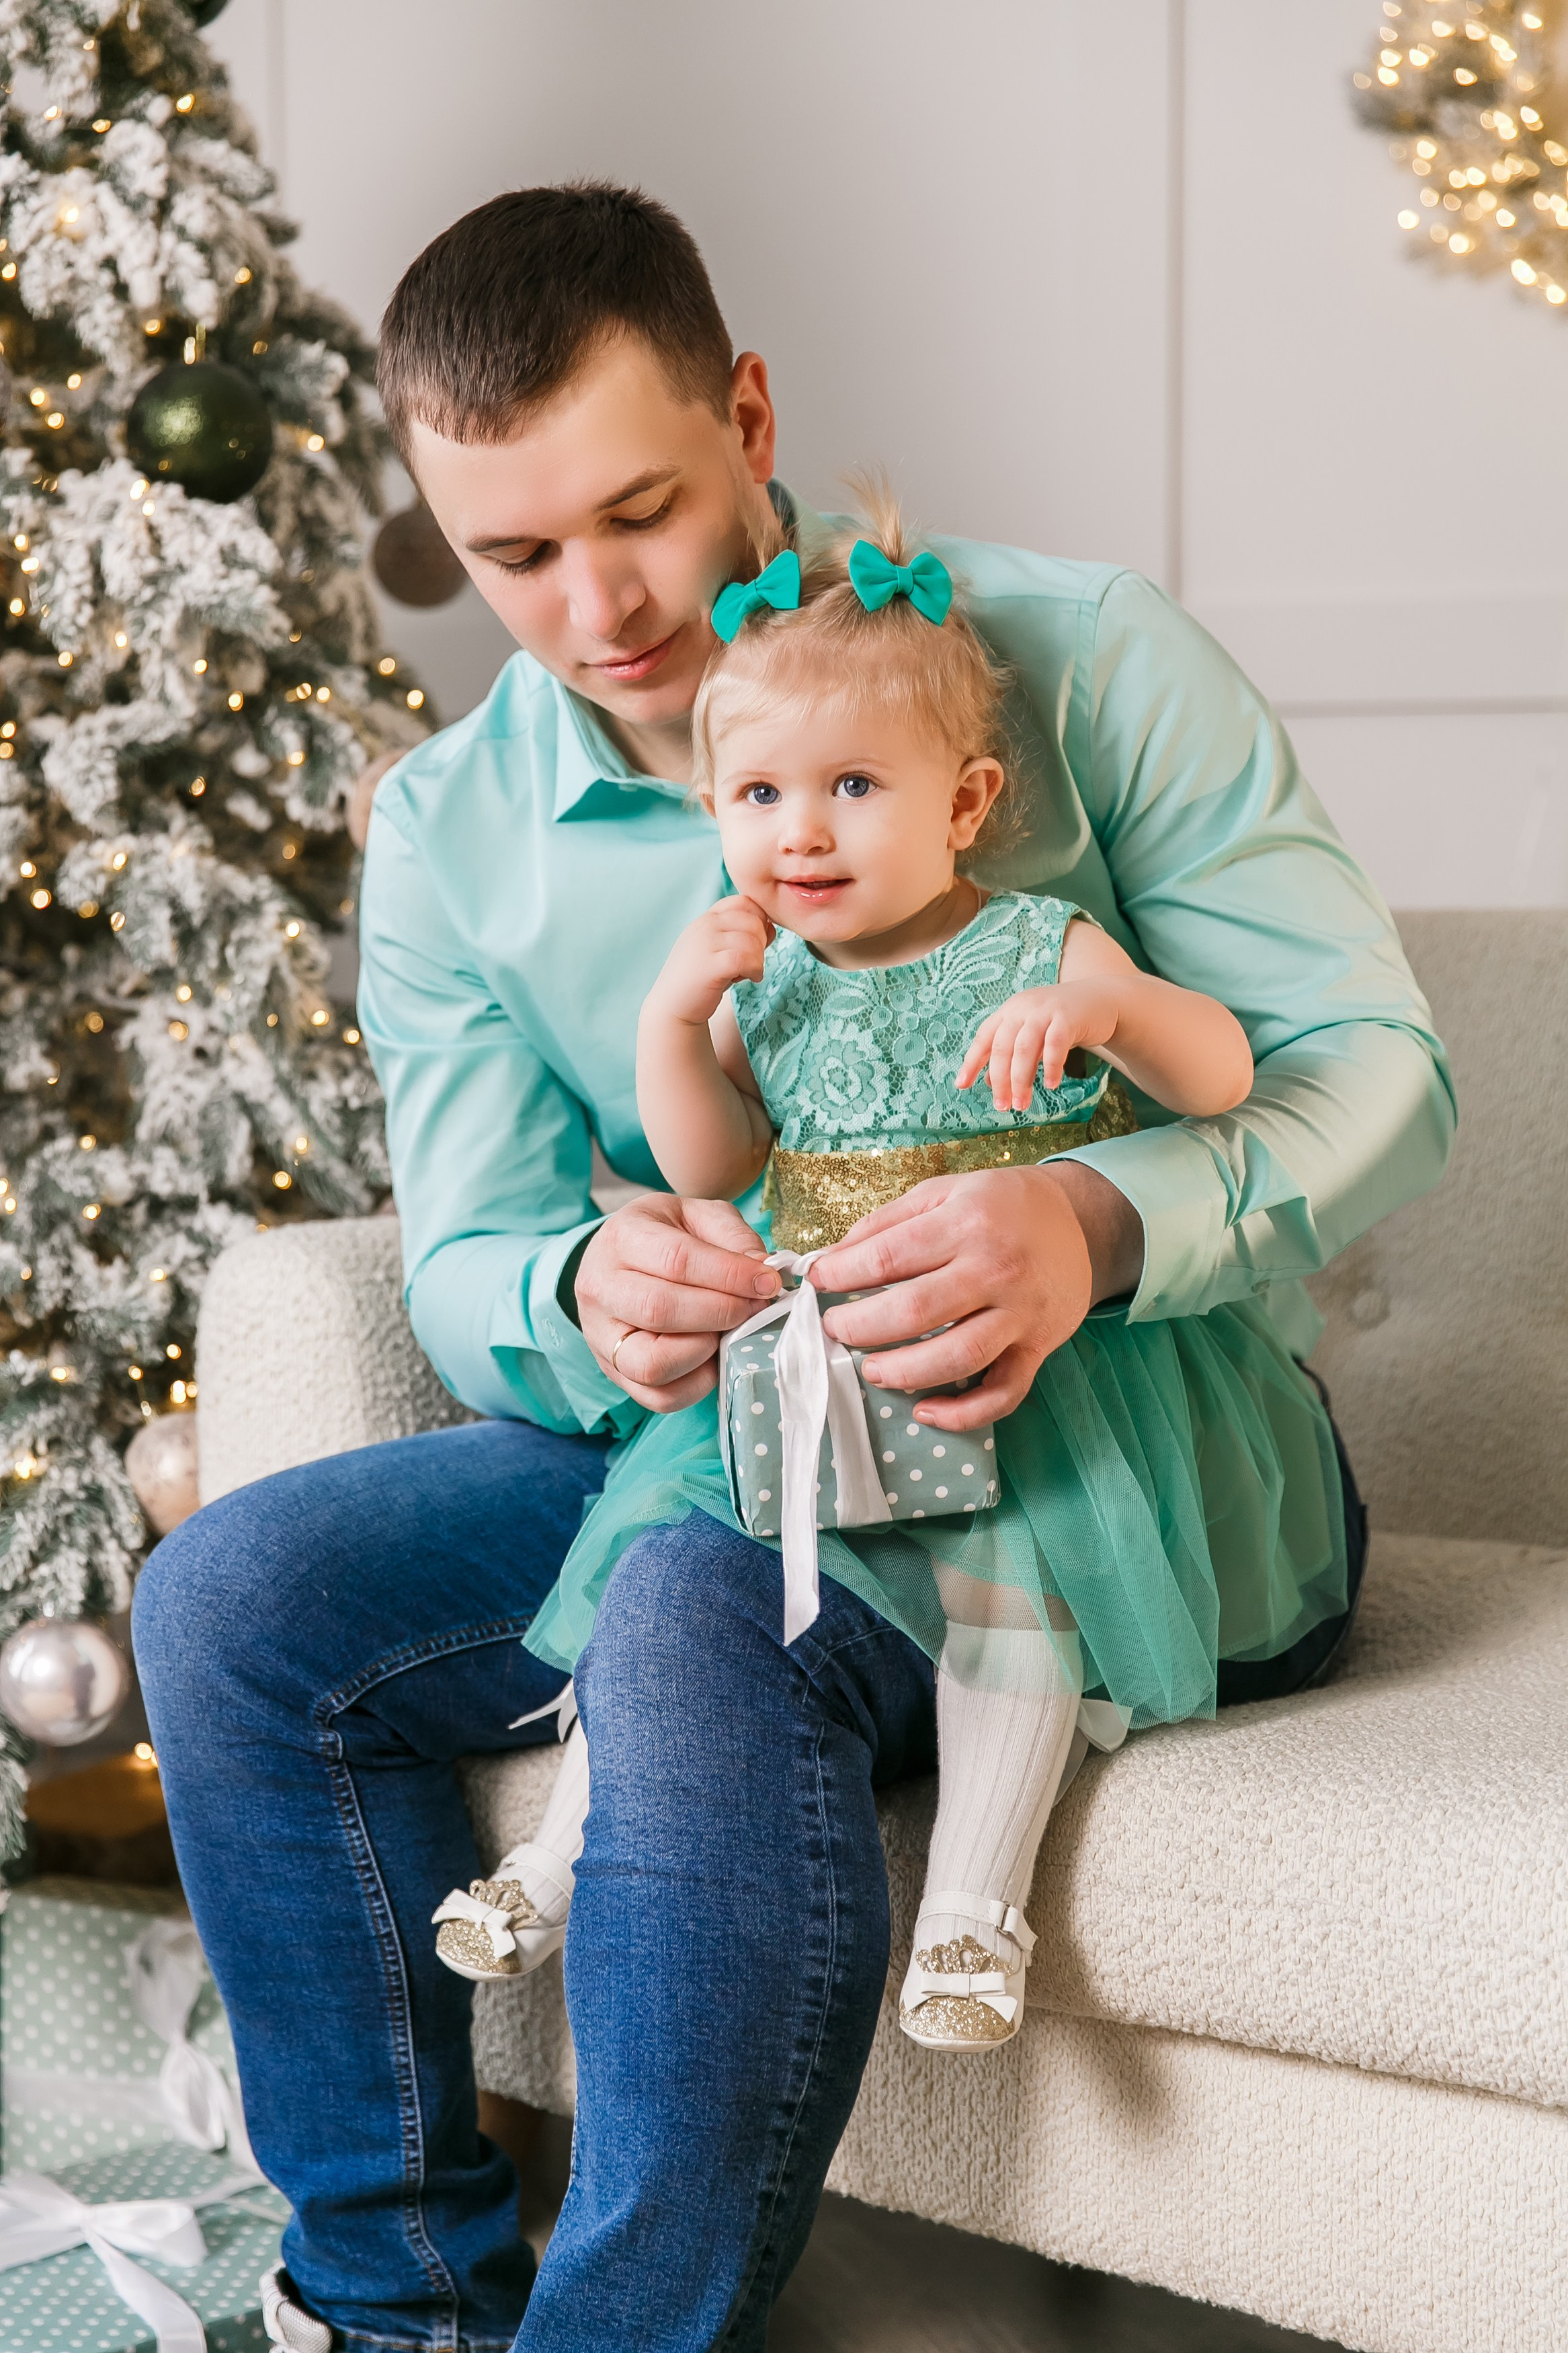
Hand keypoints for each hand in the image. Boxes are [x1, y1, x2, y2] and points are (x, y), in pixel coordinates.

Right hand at [575, 1193, 780, 1411]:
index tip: (767, 1282)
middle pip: (659, 1310)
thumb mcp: (699, 1217)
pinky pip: (659, 1396)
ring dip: (705, 1352)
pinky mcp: (613, 1373)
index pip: (676, 1260)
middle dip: (722, 1312)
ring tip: (727, 1332)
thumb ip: (733, 1238)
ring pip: (651, 1364)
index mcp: (621, 1237)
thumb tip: (763, 1273)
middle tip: (755, 1307)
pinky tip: (713, 1356)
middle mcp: (599, 1288)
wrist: (621, 1261)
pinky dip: (697, 1384)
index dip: (730, 1274)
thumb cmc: (666, 1236)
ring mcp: (600, 1336)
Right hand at [646, 896, 775, 1029]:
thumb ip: (742, 935)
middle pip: (753, 921)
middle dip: (762, 943)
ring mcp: (705, 943)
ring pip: (752, 941)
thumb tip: (772, 927)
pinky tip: (751, 979)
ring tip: (748, 973)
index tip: (755, 942)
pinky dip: (755, 970)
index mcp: (707, 918)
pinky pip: (746, 959)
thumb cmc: (701, 979)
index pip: (744, 901)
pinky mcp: (709, 965)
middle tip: (752, 962)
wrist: (672, 1007)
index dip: (759, 920)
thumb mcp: (720, 950)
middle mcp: (704, 926)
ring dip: (759, 959)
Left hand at [810, 1162, 1142, 1430]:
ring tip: (871, 1369)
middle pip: (914, 1312)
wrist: (1080, 1221)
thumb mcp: (944, 1192)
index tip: (817, 1281)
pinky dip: (964, 1413)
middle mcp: (996, 1269)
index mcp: (966, 1223)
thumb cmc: (1001, 1205)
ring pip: (956, 1357)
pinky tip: (925, 1411)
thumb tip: (832, 1257)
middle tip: (835, 1329)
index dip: (842, 1274)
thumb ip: (886, 1222)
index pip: (888, 1257)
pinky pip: (1003, 1392)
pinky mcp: (1038, 1347)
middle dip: (861, 1326)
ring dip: (903, 1372)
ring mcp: (1020, 1313)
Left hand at [956, 981, 1123, 1112]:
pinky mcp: (1068, 1017)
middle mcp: (1023, 1008)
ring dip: (1021, 1080)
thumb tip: (987, 1081)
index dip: (971, 1062)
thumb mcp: (1031, 1033)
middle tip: (1002, 1106)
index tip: (961, 1085)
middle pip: (1002, 1047)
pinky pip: (1055, 1046)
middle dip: (1000, 1080)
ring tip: (1022, 1104)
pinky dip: (1050, 1067)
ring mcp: (1045, 1011)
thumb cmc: (1060, 1022)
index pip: (984, 1038)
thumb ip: (1010, 1052)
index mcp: (1009, 1011)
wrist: (1101, 999)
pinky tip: (1050, 1085)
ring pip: (1025, 1049)